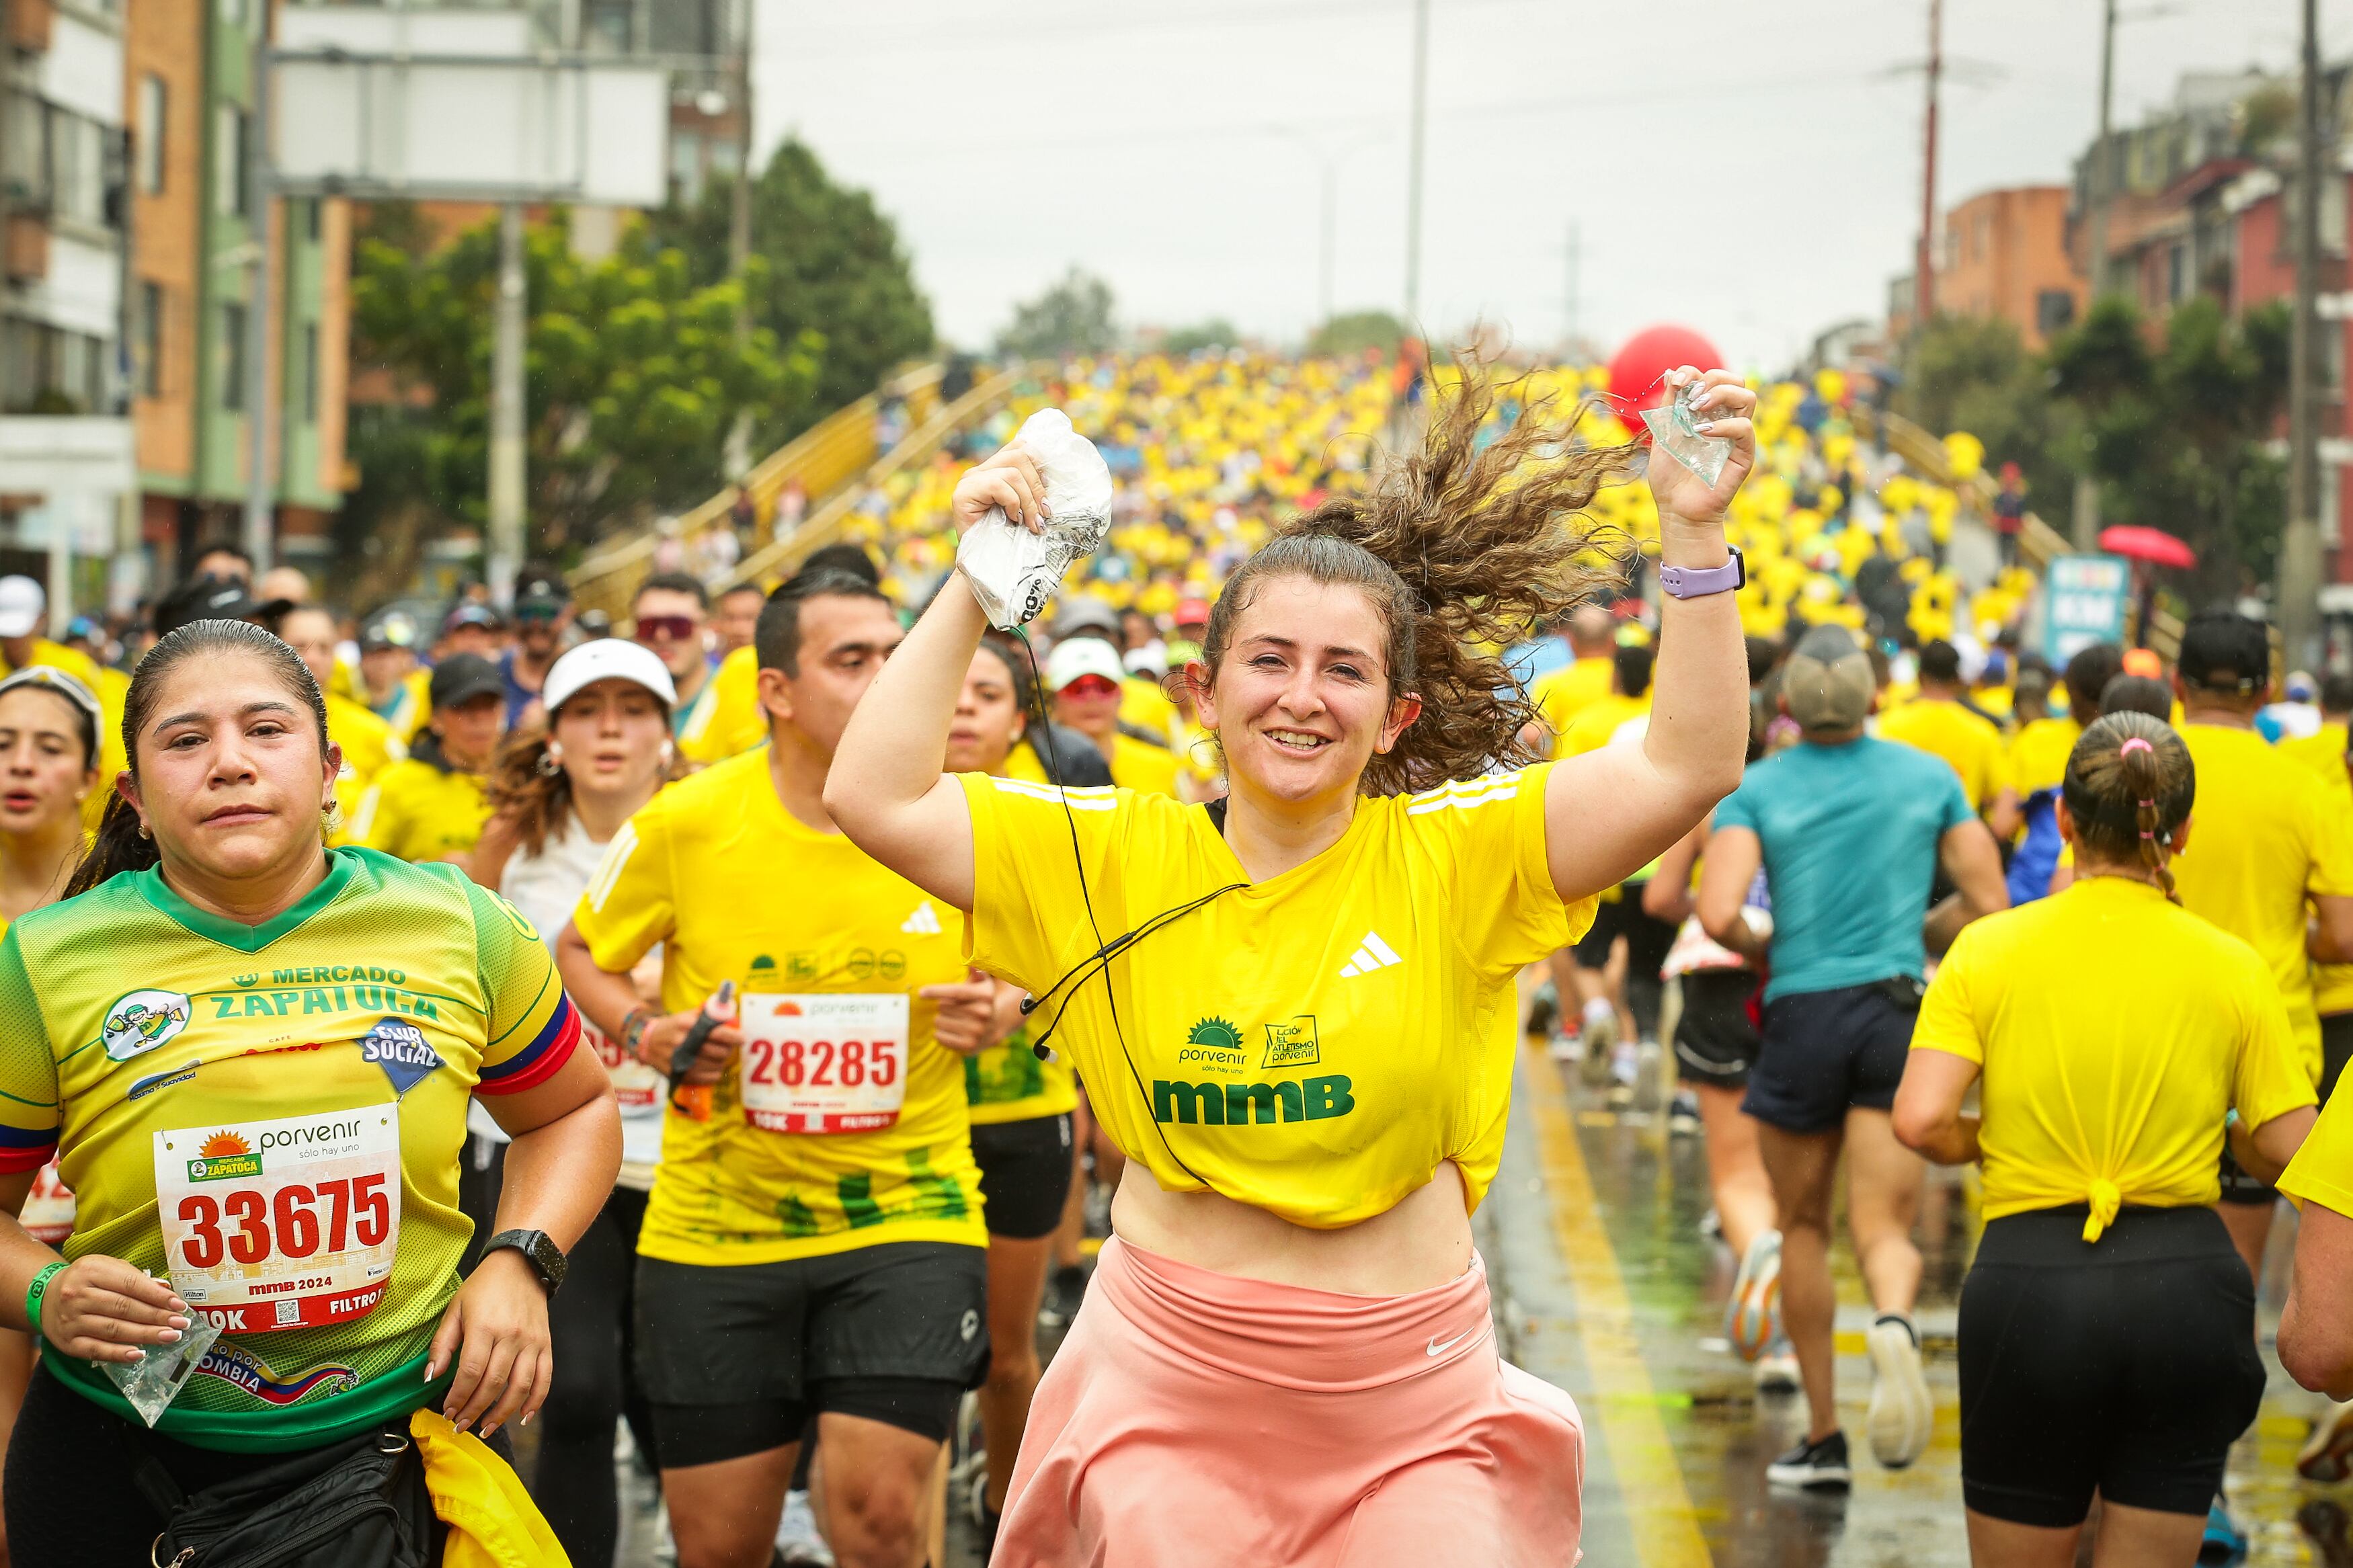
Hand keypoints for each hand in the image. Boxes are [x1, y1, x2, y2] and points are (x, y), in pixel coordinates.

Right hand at [35, 1256, 189, 1363]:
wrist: (46, 1297)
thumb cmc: (86, 1281)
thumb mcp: (107, 1268)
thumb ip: (135, 1277)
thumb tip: (165, 1288)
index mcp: (90, 1271)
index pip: (130, 1284)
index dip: (157, 1296)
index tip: (179, 1305)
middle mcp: (77, 1296)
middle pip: (124, 1308)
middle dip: (156, 1317)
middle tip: (181, 1324)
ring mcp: (70, 1321)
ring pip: (114, 1330)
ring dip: (145, 1335)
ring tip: (170, 1337)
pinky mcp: (67, 1343)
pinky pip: (96, 1350)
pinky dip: (119, 1354)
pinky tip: (139, 1354)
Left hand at [426, 1248, 549, 1438]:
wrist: (521, 1264)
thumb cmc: (484, 1287)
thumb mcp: (455, 1309)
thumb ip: (442, 1344)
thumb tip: (431, 1377)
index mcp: (484, 1327)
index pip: (470, 1372)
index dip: (458, 1397)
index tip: (448, 1412)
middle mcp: (510, 1336)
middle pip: (493, 1384)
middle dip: (475, 1410)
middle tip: (461, 1425)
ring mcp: (531, 1341)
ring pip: (519, 1386)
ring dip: (502, 1413)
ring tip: (486, 1428)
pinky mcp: (546, 1344)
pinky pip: (544, 1378)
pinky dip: (536, 1401)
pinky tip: (522, 1416)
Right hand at [635, 1009, 741, 1084]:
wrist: (646, 1041)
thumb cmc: (673, 1026)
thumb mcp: (688, 1016)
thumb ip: (708, 1016)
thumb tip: (732, 1019)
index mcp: (688, 1027)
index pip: (717, 1033)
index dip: (733, 1037)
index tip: (743, 1038)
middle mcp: (684, 1044)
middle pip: (718, 1052)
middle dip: (728, 1049)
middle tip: (729, 1046)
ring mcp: (681, 1062)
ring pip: (715, 1066)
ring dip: (722, 1061)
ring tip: (719, 1055)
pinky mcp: (679, 1075)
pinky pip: (708, 1078)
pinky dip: (714, 1073)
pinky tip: (711, 1066)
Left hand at [922, 969, 1007, 1056]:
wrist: (994, 1026)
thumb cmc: (980, 1000)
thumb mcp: (982, 983)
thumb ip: (976, 971)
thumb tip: (971, 962)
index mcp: (985, 995)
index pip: (956, 992)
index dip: (937, 991)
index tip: (921, 992)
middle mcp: (983, 1013)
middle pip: (943, 1007)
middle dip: (942, 1005)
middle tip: (952, 1008)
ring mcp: (977, 1031)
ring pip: (939, 1021)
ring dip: (941, 1019)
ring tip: (952, 1019)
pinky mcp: (969, 1046)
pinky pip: (940, 1037)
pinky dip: (940, 1033)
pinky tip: (951, 1030)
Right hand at [951, 444, 1050, 535]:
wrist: (984, 565)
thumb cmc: (1007, 539)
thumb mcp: (1024, 508)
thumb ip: (1030, 489)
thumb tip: (1051, 476)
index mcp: (994, 469)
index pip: (1020, 447)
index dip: (1039, 463)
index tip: (1048, 488)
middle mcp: (980, 470)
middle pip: (1019, 455)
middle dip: (1037, 486)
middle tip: (1044, 513)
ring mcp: (969, 480)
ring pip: (1012, 472)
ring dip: (1028, 501)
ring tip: (1033, 523)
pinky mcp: (963, 492)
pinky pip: (998, 486)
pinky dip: (1013, 504)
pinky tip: (1013, 520)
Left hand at [1644, 367, 1756, 526]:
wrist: (1676, 509)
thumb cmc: (1670, 476)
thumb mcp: (1663, 435)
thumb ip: (1669, 406)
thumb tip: (1670, 373)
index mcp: (1706, 412)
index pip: (1711, 377)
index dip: (1694, 372)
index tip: (1676, 383)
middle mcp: (1724, 419)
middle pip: (1735, 380)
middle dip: (1712, 379)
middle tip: (1692, 398)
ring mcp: (1735, 436)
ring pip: (1747, 397)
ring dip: (1721, 394)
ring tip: (1698, 409)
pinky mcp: (1743, 454)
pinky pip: (1745, 428)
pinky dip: (1724, 425)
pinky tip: (1702, 433)